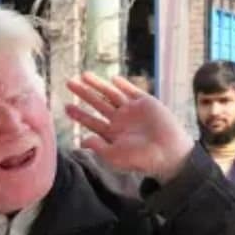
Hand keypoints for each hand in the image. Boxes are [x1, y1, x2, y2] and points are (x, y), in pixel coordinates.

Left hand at [65, 73, 193, 183]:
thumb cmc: (141, 159)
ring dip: (98, 84)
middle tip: (68, 82)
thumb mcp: (114, 157)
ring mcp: (133, 110)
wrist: (168, 153)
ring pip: (112, 94)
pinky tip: (113, 79)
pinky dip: (123, 84)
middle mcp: (121, 120)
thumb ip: (98, 147)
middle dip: (84, 93)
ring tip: (83, 75)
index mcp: (112, 134)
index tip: (66, 106)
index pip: (92, 121)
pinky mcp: (146, 103)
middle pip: (98, 103)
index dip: (79, 114)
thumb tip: (81, 140)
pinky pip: (132, 91)